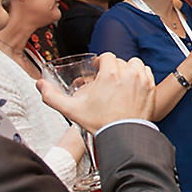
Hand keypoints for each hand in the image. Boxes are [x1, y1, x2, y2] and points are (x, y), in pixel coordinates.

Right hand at [38, 53, 156, 132]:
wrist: (123, 135)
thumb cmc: (100, 123)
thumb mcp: (71, 110)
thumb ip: (52, 96)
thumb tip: (40, 85)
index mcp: (109, 74)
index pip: (107, 56)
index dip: (101, 62)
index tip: (98, 69)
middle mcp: (127, 74)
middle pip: (120, 61)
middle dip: (112, 68)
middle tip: (108, 80)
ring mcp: (141, 80)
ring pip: (135, 63)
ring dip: (128, 68)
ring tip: (121, 80)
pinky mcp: (151, 88)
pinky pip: (146, 72)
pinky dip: (140, 75)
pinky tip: (133, 84)